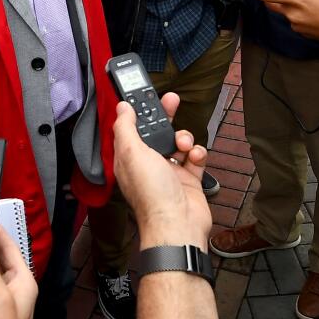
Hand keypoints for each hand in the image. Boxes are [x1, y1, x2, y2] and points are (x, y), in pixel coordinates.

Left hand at [113, 94, 210, 249]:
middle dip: (165, 116)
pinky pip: (194, 157)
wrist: (178, 224)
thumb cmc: (152, 193)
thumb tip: (122, 107)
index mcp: (130, 158)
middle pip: (157, 132)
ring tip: (183, 145)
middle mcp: (148, 164)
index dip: (139, 111)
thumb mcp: (132, 153)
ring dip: (183, 138)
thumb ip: (126, 127)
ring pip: (178, 142)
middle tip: (173, 100)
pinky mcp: (189, 179)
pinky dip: (196, 153)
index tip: (146, 95)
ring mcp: (170, 172)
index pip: (132, 129)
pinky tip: (194, 157)